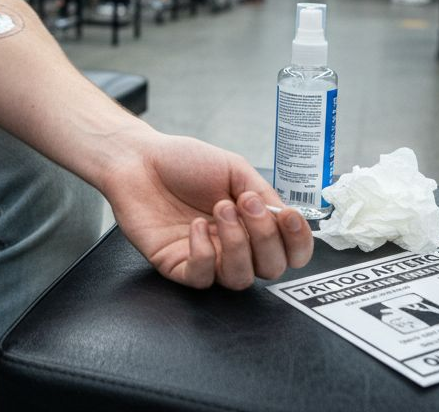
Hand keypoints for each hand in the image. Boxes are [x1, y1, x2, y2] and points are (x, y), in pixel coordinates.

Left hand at [100, 133, 313, 289]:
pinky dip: (204, 253)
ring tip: (220, 208)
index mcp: (252, 225)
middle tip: (246, 204)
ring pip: (240, 279)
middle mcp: (233, 247)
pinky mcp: (177, 266)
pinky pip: (203, 277)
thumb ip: (265, 194)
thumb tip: (287, 218)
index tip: (288, 216)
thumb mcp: (235, 169)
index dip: (298, 242)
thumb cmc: (184, 162)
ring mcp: (206, 259)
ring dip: (237, 243)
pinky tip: (196, 226)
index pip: (290, 252)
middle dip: (265, 238)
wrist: (139, 159)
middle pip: (271, 270)